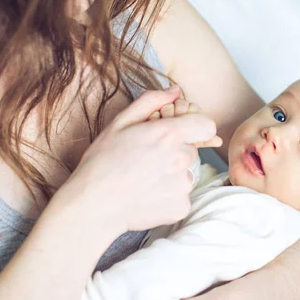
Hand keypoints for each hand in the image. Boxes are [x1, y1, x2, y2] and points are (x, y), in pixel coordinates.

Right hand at [70, 87, 217, 232]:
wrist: (93, 205)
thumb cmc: (102, 162)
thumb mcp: (120, 123)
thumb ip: (151, 101)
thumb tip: (175, 91)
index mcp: (169, 135)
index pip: (206, 125)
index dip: (194, 128)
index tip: (179, 134)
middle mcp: (181, 159)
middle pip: (192, 150)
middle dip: (175, 153)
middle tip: (147, 161)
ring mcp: (183, 186)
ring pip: (186, 174)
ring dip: (171, 175)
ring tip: (143, 180)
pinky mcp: (181, 207)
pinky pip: (181, 196)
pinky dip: (168, 196)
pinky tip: (146, 195)